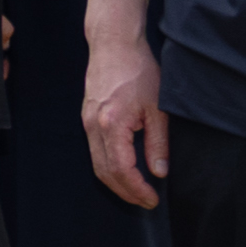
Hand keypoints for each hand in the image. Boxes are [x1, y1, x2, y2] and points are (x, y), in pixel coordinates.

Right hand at [81, 22, 170, 209]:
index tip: (153, 200)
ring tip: (136, 190)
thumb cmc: (138, 71)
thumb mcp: (158, 108)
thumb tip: (159, 172)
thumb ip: (158, 143)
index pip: (121, 169)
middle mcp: (93, 126)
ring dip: (115, 181)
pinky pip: (94, 150)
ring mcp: (86, 122)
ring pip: (96, 163)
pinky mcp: (87, 117)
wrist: (114, 45)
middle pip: (104, 172)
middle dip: (125, 192)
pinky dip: (108, 166)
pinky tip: (124, 168)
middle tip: (145, 201)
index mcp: (111, 125)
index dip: (137, 189)